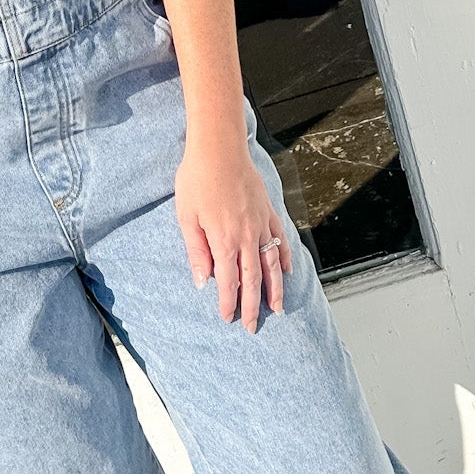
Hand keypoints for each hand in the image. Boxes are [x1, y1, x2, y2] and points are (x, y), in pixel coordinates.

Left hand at [175, 137, 292, 329]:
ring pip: (272, 264)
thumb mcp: (186, 217)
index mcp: (224, 240)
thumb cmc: (197, 178)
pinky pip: (281, 240)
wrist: (218, 147)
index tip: (228, 319)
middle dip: (252, 306)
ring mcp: (261, 223)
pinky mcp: (268, 211)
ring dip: (275, 289)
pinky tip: (288, 271)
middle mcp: (247, 236)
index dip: (229, 303)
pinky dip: (285, 258)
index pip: (229, 281)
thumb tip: (202, 281)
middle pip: (253, 279)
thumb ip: (196, 251)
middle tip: (252, 326)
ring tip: (277, 308)